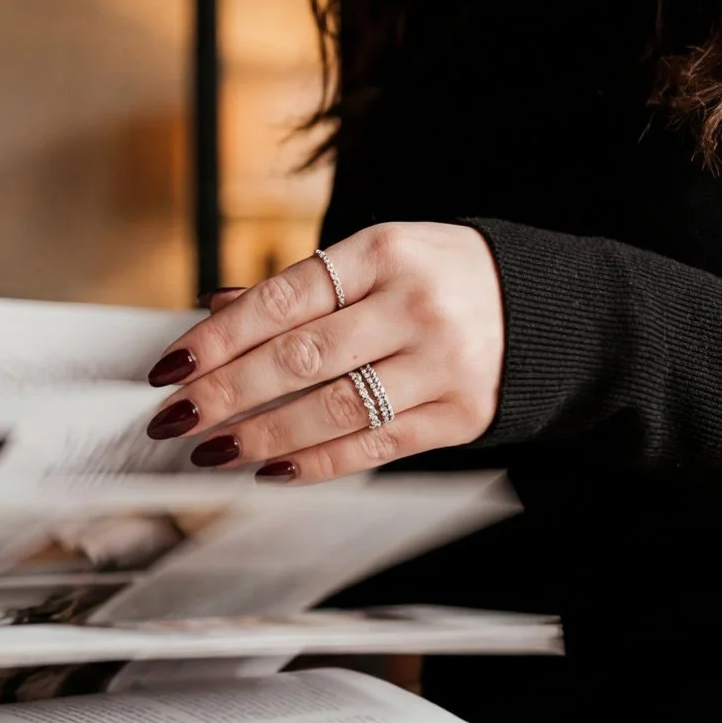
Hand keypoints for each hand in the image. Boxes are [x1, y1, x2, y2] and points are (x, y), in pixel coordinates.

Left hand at [144, 223, 505, 482]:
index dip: (218, 336)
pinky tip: (274, 470)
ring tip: (214, 448)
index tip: (171, 366)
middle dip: (226, 392)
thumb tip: (215, 310)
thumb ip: (302, 287)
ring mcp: (441, 365)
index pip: (282, 300)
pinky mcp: (459, 417)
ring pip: (333, 410)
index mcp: (384, 252)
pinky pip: (373, 448)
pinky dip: (317, 463)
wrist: (550, 310)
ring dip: (262, 437)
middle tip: (175, 417)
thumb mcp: (378, 257)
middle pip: (301, 358)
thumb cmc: (443, 277)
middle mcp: (414, 307)